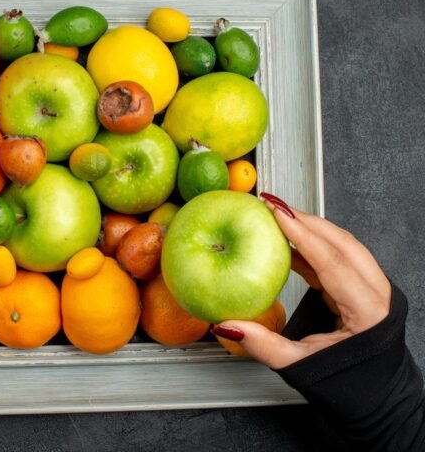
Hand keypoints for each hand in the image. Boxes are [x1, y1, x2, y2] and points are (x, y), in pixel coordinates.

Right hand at [212, 193, 391, 369]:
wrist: (378, 400)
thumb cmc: (347, 386)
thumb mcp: (301, 366)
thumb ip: (263, 345)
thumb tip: (226, 326)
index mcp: (368, 310)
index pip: (331, 260)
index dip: (301, 233)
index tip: (275, 212)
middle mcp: (378, 294)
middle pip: (341, 243)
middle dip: (305, 220)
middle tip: (271, 205)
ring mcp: (375, 291)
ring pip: (344, 246)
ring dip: (311, 230)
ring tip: (278, 218)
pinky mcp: (365, 292)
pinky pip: (340, 259)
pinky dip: (314, 247)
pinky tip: (289, 245)